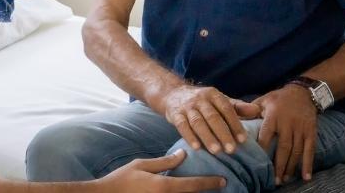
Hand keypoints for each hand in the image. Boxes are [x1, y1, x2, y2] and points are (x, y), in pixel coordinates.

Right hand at [97, 149, 225, 192]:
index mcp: (165, 187)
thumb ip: (164, 162)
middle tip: (219, 186)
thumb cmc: (122, 180)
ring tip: (205, 191)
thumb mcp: (142, 165)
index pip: (193, 185)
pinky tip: (186, 192)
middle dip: (206, 192)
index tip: (223, 181)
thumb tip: (183, 154)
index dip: (210, 183)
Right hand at [159, 85, 260, 154]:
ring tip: (217, 151)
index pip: (227, 109)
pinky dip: (189, 137)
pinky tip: (197, 148)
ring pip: (198, 122)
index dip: (235, 124)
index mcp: (214, 94)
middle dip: (223, 133)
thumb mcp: (220, 101)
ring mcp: (187, 107)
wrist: (173, 94)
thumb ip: (238, 107)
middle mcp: (200, 99)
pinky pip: (182, 126)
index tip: (243, 140)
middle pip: (213, 117)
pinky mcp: (175, 115)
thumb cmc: (202, 101)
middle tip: (232, 149)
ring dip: (208, 137)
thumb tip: (257, 111)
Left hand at [253, 85, 318, 184]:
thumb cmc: (278, 98)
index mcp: (273, 116)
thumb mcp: (263, 101)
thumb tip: (234, 121)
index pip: (266, 135)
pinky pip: (310, 150)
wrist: (303, 92)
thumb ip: (250, 111)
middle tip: (273, 180)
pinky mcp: (311, 131)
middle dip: (278, 165)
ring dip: (291, 167)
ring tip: (284, 180)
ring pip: (296, 151)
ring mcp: (300, 128)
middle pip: (283, 147)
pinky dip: (308, 164)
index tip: (257, 163)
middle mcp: (288, 123)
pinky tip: (305, 177)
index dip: (262, 149)